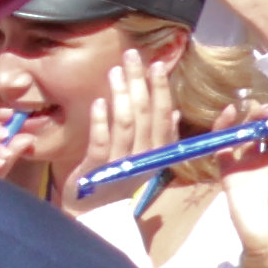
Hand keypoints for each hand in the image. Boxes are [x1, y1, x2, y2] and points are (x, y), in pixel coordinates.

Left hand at [65, 46, 178, 193]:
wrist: (95, 212)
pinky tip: (99, 101)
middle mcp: (146, 156)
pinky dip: (101, 120)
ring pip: (126, 123)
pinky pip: (101, 141)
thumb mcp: (146, 158)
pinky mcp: (99, 170)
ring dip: (121, 95)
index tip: (156, 64)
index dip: (160, 89)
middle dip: (139, 82)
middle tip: (132, 56)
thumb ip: (162, 136)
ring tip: (114, 71)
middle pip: (145, 113)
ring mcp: (123, 163)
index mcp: (160, 151)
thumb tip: (173, 111)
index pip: (163, 114)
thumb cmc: (119, 180)